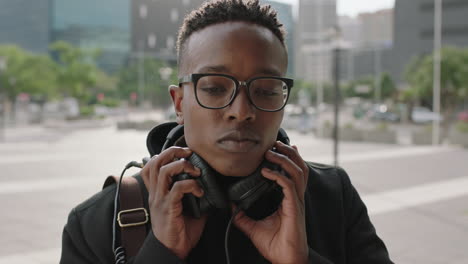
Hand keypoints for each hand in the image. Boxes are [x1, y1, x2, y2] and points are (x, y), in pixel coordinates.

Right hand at [141, 147, 206, 259]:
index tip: (182, 155)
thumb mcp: (187, 208)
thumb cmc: (179, 230)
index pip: (150, 165)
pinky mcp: (168, 208)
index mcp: (157, 191)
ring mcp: (160, 199)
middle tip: (188, 153)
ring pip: (163, 171)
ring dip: (182, 166)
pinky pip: (177, 188)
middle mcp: (155, 193)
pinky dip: (191, 185)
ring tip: (195, 171)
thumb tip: (211, 185)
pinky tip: (199, 191)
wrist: (172, 250)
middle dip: (173, 152)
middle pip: (155, 162)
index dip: (164, 154)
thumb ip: (193, 194)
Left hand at [233, 141, 309, 263]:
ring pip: (297, 172)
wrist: (285, 260)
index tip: (277, 148)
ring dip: (284, 159)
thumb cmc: (275, 246)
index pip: (294, 173)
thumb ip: (243, 217)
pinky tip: (265, 171)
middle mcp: (296, 198)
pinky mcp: (293, 208)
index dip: (289, 159)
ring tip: (270, 152)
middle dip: (288, 153)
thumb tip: (230, 207)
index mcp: (290, 200)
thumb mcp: (254, 228)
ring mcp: (296, 202)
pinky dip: (277, 175)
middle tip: (275, 144)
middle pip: (299, 167)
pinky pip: (289, 186)